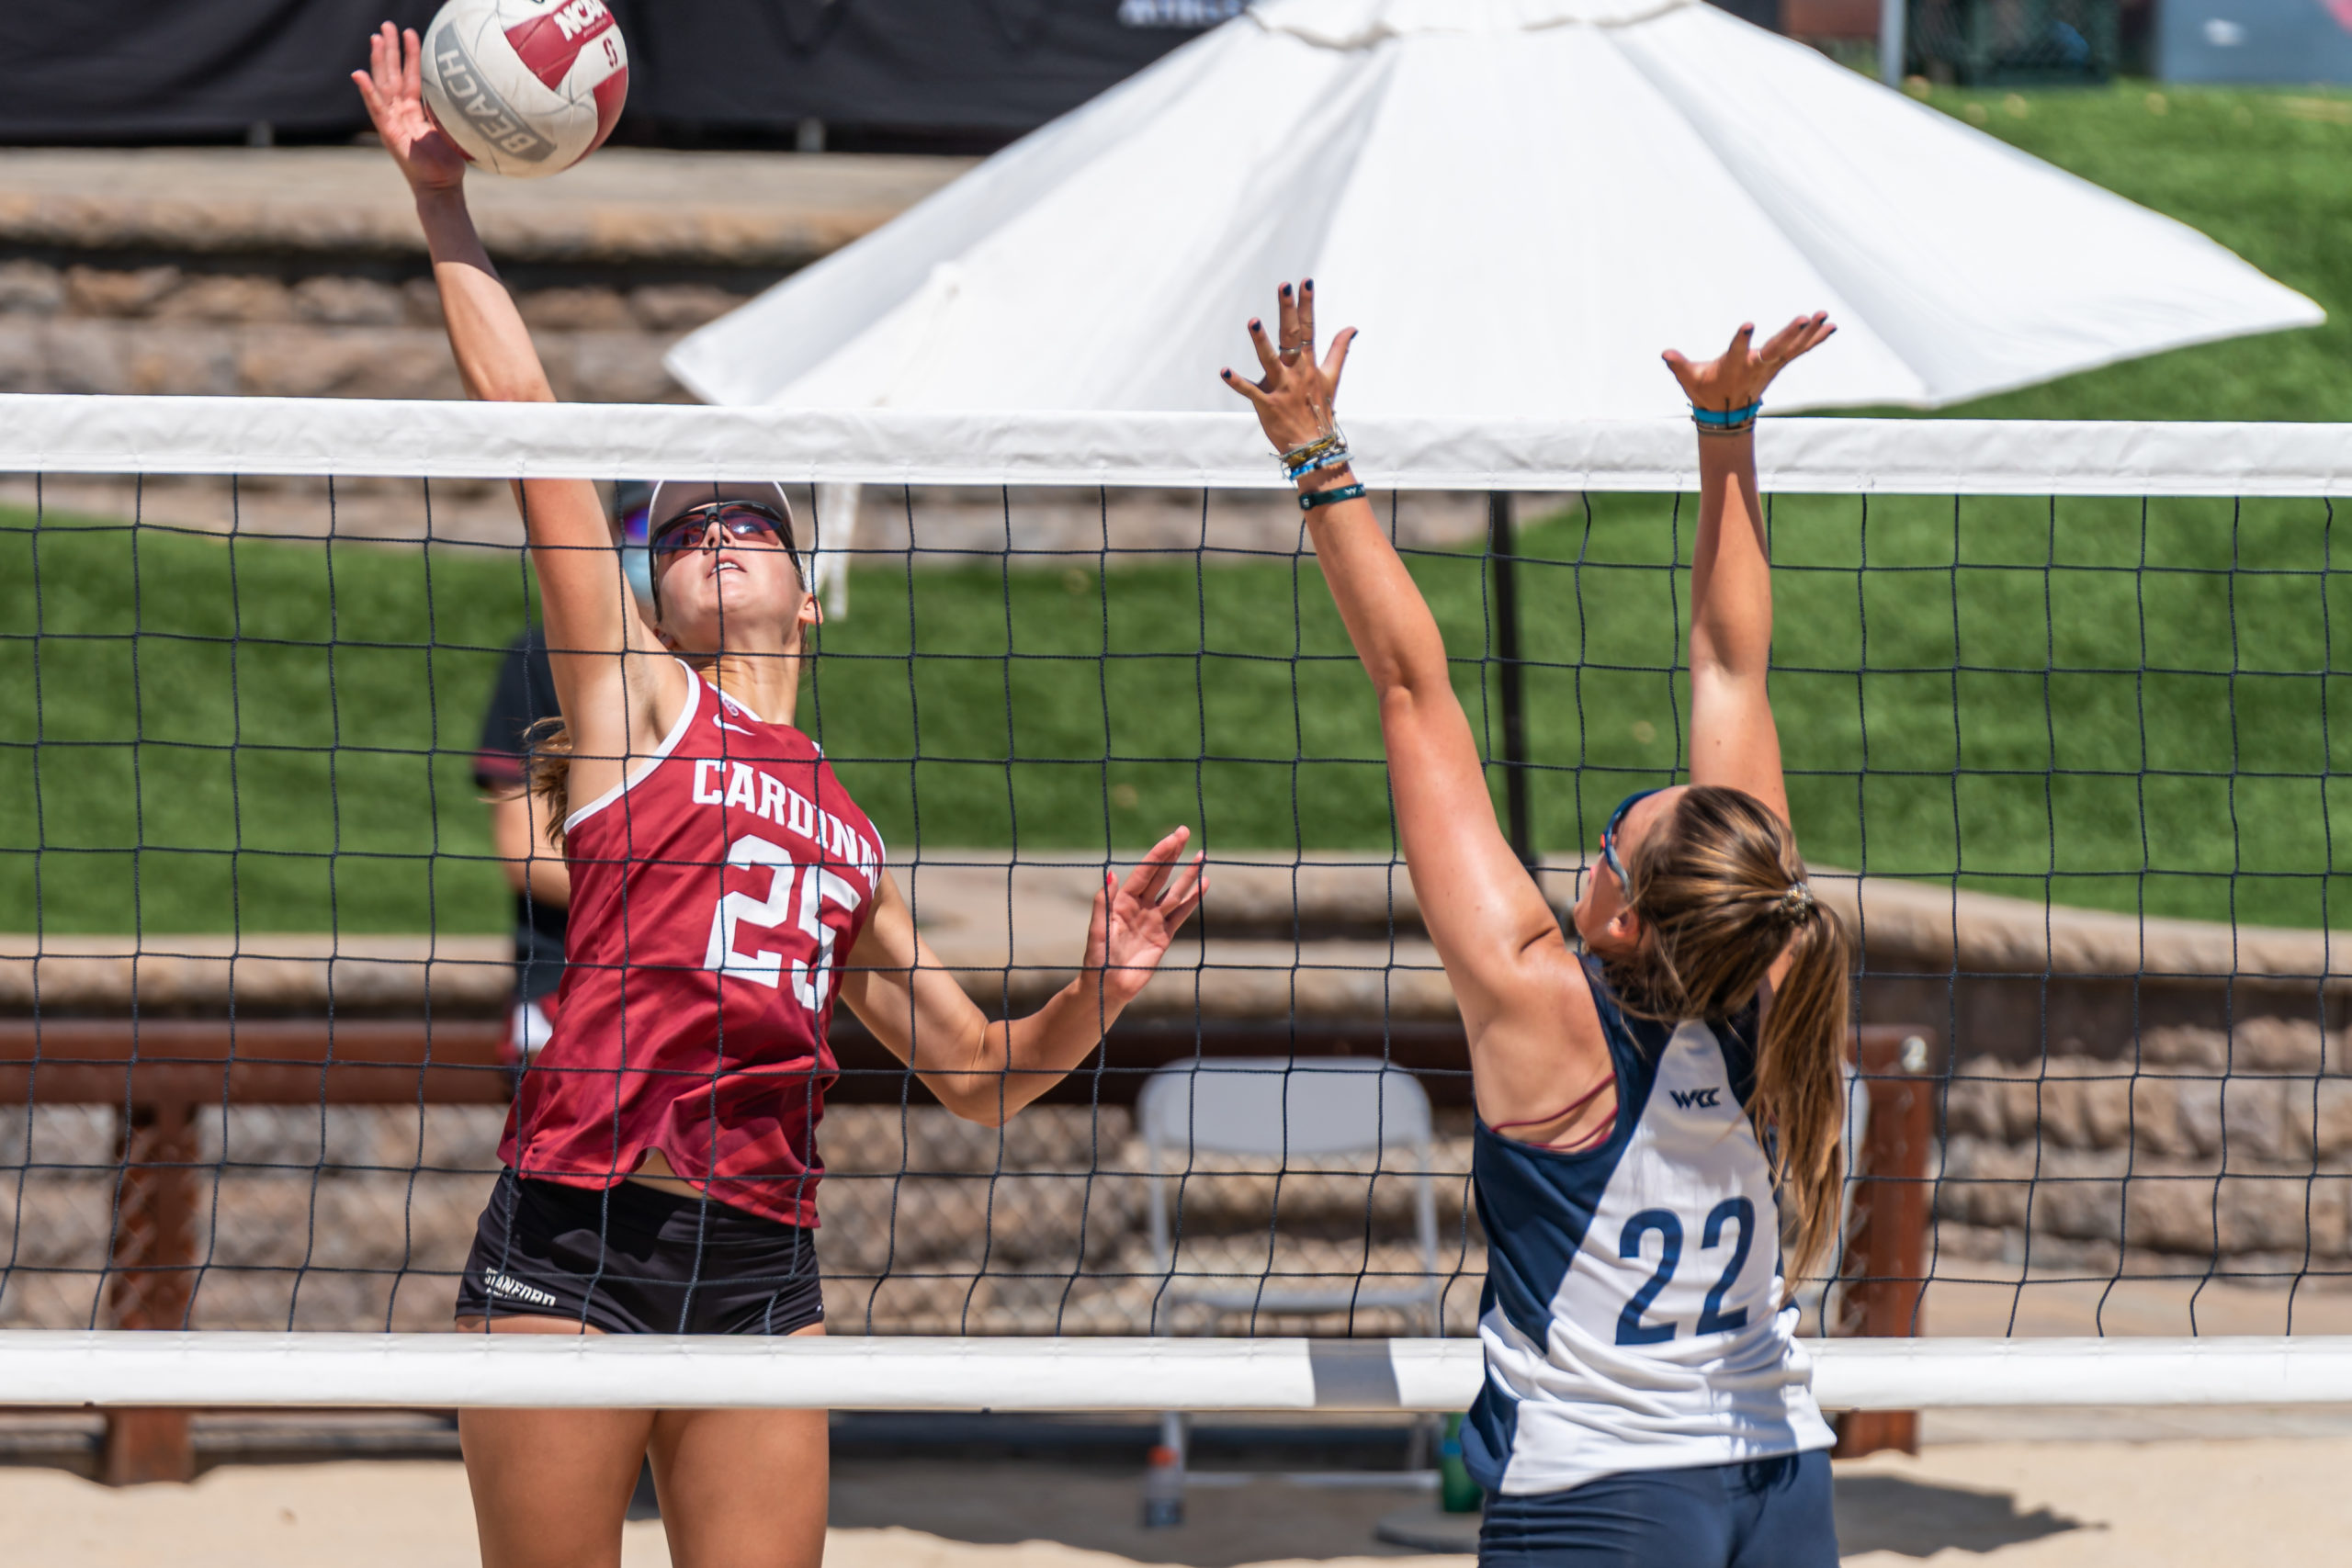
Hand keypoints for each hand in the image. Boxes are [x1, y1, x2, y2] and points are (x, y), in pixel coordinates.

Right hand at [351, 23, 468, 196]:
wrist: (442, 188)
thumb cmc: (447, 164)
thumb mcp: (451, 131)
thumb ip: (449, 112)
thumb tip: (469, 95)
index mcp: (413, 111)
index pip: (410, 76)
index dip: (410, 55)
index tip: (411, 33)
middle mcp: (399, 113)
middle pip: (392, 74)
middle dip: (390, 49)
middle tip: (386, 25)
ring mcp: (391, 122)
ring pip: (383, 85)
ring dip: (379, 61)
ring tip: (376, 38)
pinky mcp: (388, 134)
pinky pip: (376, 109)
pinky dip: (368, 92)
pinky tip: (359, 75)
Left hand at [1085, 827, 1207, 1008]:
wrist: (1109, 987)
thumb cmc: (1098, 959)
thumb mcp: (1098, 930)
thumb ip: (1104, 902)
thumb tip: (1110, 873)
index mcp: (1122, 901)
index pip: (1145, 872)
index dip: (1159, 854)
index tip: (1173, 837)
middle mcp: (1139, 906)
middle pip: (1161, 875)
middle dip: (1173, 854)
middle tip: (1185, 832)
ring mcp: (1153, 920)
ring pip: (1174, 892)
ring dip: (1188, 875)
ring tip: (1202, 856)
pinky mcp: (1164, 935)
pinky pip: (1181, 914)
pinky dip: (1193, 900)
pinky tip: (1204, 885)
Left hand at [1221, 280, 1357, 455]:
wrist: (1314, 446)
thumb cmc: (1320, 409)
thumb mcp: (1332, 378)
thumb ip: (1339, 350)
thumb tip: (1352, 327)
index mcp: (1309, 364)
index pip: (1310, 328)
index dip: (1307, 304)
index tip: (1305, 281)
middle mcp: (1296, 372)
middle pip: (1292, 336)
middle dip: (1288, 311)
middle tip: (1284, 287)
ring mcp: (1281, 388)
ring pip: (1270, 360)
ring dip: (1261, 342)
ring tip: (1253, 321)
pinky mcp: (1267, 404)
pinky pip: (1250, 391)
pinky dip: (1237, 382)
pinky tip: (1223, 371)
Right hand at [1662, 313, 1836, 414]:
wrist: (1727, 414)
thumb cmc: (1706, 390)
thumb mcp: (1689, 379)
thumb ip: (1678, 365)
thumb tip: (1665, 353)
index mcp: (1734, 367)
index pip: (1737, 352)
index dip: (1741, 340)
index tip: (1748, 324)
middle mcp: (1757, 367)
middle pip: (1776, 349)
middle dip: (1789, 334)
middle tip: (1803, 317)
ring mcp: (1771, 366)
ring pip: (1793, 348)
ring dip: (1810, 332)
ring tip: (1823, 314)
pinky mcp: (1779, 363)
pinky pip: (1801, 350)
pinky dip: (1816, 339)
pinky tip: (1830, 325)